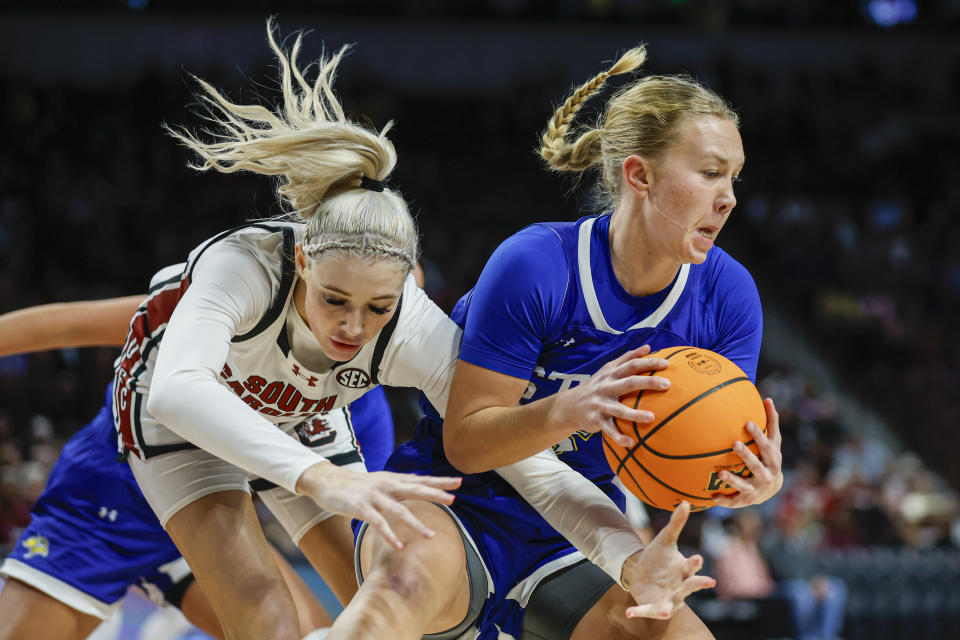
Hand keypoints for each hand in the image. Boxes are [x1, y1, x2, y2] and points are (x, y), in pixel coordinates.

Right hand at [296, 461, 460, 549]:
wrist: (326, 480)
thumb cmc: (356, 484)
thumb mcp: (381, 481)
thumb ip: (399, 484)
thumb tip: (421, 484)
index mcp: (393, 479)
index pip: (421, 479)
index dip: (440, 480)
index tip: (459, 482)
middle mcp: (386, 485)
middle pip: (414, 489)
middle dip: (434, 494)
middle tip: (453, 499)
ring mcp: (373, 496)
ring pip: (398, 511)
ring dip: (415, 524)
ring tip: (431, 536)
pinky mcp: (360, 507)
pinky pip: (377, 523)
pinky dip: (389, 535)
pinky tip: (399, 545)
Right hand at [549, 345, 670, 447]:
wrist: (569, 406)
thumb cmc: (596, 386)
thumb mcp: (608, 369)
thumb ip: (627, 358)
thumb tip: (648, 347)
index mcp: (611, 374)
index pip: (631, 365)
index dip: (648, 363)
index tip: (666, 364)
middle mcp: (606, 387)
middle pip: (629, 382)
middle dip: (648, 382)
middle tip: (667, 384)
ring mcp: (600, 404)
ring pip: (619, 409)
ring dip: (635, 414)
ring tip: (651, 417)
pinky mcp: (595, 420)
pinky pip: (609, 429)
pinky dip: (619, 436)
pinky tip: (631, 442)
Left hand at [620, 501, 715, 618]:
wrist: (643, 573)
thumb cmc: (659, 558)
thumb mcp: (665, 540)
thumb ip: (676, 524)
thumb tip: (685, 502)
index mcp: (684, 570)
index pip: (692, 567)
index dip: (695, 564)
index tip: (697, 558)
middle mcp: (680, 587)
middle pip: (690, 587)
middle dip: (697, 584)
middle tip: (707, 582)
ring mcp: (668, 599)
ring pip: (671, 604)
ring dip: (667, 608)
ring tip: (664, 611)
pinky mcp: (653, 605)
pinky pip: (647, 610)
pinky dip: (639, 612)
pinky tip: (629, 613)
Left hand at [712, 397, 782, 507]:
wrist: (771, 489)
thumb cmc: (769, 457)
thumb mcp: (773, 442)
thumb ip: (771, 422)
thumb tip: (767, 398)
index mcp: (772, 459)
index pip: (766, 446)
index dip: (758, 435)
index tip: (747, 422)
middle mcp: (766, 475)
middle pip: (756, 465)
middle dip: (746, 455)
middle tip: (734, 443)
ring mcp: (755, 489)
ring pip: (744, 485)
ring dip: (732, 480)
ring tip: (720, 473)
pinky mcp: (745, 500)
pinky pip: (733, 501)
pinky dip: (724, 500)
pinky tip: (712, 497)